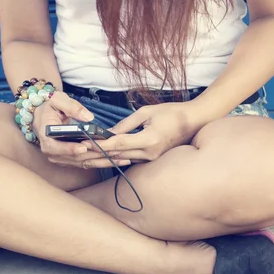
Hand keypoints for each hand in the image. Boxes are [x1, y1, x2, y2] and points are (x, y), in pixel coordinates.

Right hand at [33, 92, 131, 167]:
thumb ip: (72, 107)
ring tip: (122, 157)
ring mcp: (62, 158)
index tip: (84, 147)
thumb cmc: (50, 107)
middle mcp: (53, 152)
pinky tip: (118, 160)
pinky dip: (102, 162)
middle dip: (96, 155)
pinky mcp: (71, 161)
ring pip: (85, 163)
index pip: (58, 147)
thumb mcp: (57, 100)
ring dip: (103, 161)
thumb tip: (88, 117)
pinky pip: (88, 163)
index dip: (71, 148)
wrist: (43, 117)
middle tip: (114, 151)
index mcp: (47, 138)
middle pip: (76, 157)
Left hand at [82, 102, 202, 163]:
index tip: (84, 142)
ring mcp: (152, 159)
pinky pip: (132, 159)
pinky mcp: (153, 160)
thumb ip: (126, 124)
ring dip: (106, 156)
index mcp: (149, 140)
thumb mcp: (146, 112)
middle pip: (118, 155)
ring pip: (123, 159)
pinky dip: (118, 156)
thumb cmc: (172, 112)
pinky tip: (105, 154)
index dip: (100, 144)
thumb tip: (109, 132)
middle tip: (79, 149)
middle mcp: (150, 154)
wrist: (194, 121)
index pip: (118, 144)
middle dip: (97, 152)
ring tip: (87, 153)